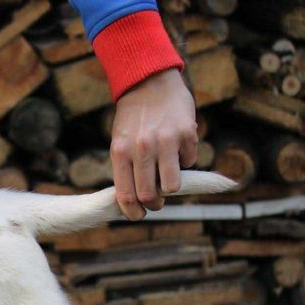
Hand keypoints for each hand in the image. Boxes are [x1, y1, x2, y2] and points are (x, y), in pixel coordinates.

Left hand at [110, 68, 197, 219]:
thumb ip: (126, 169)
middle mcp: (142, 148)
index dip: (132, 212)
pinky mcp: (187, 134)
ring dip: (171, 189)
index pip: (126, 194)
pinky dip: (184, 161)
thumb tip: (133, 201)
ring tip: (168, 179)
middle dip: (154, 205)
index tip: (138, 216)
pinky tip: (177, 148)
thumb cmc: (133, 119)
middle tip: (156, 203)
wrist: (150, 82)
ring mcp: (166, 141)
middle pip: (150, 195)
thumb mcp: (120, 142)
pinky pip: (189, 162)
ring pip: (173, 186)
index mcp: (121, 152)